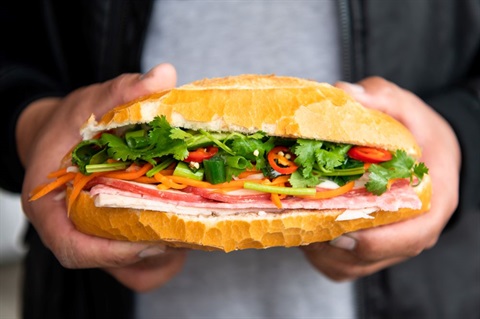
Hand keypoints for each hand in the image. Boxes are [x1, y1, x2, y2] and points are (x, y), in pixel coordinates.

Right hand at [18, 63, 186, 291]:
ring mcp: (90, 232)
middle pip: (106, 260)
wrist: (60, 135)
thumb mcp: (93, 101)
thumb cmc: (68, 124)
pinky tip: (181, 229)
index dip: (111, 252)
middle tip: (184, 234)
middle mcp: (68, 226)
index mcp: (50, 204)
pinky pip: (132, 258)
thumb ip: (125, 90)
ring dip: (158, 256)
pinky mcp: (108, 232)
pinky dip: (158, 251)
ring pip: (123, 266)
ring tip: (188, 234)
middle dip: (146, 254)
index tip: (152, 241)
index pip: (73, 246)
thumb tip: (164, 75)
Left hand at [301, 77, 460, 280]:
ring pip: (351, 266)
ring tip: (294, 223)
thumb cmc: (419, 134)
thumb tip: (345, 93)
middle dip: (332, 245)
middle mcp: (413, 233)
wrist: (425, 153)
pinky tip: (301, 228)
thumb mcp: (407, 108)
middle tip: (299, 223)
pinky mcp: (371, 249)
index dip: (374, 240)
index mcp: (432, 203)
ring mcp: (390, 245)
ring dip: (320, 251)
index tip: (339, 233)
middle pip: (372, 257)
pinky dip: (318, 253)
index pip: (411, 236)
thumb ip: (381, 98)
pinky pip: (342, 265)